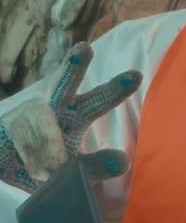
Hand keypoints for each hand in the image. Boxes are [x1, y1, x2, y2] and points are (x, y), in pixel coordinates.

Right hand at [0, 42, 141, 190]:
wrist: (6, 165)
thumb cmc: (46, 163)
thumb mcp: (74, 169)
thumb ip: (96, 166)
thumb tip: (123, 161)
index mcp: (76, 113)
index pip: (98, 99)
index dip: (115, 89)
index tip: (136, 75)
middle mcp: (53, 105)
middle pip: (64, 82)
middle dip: (74, 65)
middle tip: (84, 49)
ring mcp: (28, 112)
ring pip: (41, 119)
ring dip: (50, 144)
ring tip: (56, 166)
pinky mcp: (8, 123)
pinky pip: (26, 142)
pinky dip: (34, 160)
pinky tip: (37, 172)